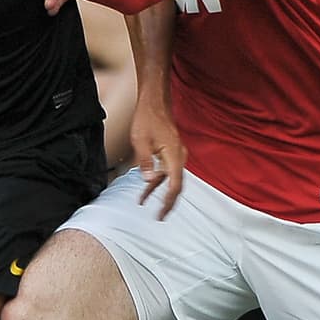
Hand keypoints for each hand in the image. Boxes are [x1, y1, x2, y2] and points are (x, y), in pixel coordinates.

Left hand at [129, 95, 185, 218]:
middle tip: (160, 218)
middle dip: (168, 203)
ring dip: (158, 192)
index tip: (162, 213)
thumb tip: (148, 181)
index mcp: (174, 156)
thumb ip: (145, 162)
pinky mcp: (170, 153)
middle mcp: (179, 157)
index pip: (175, 185)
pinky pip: (165, 172)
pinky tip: (144, 190)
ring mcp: (176, 155)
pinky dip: (155, 181)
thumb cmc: (147, 118)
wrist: (154, 102)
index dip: (169, 202)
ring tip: (145, 205)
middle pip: (176, 186)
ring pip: (170, 180)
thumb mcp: (140, 141)